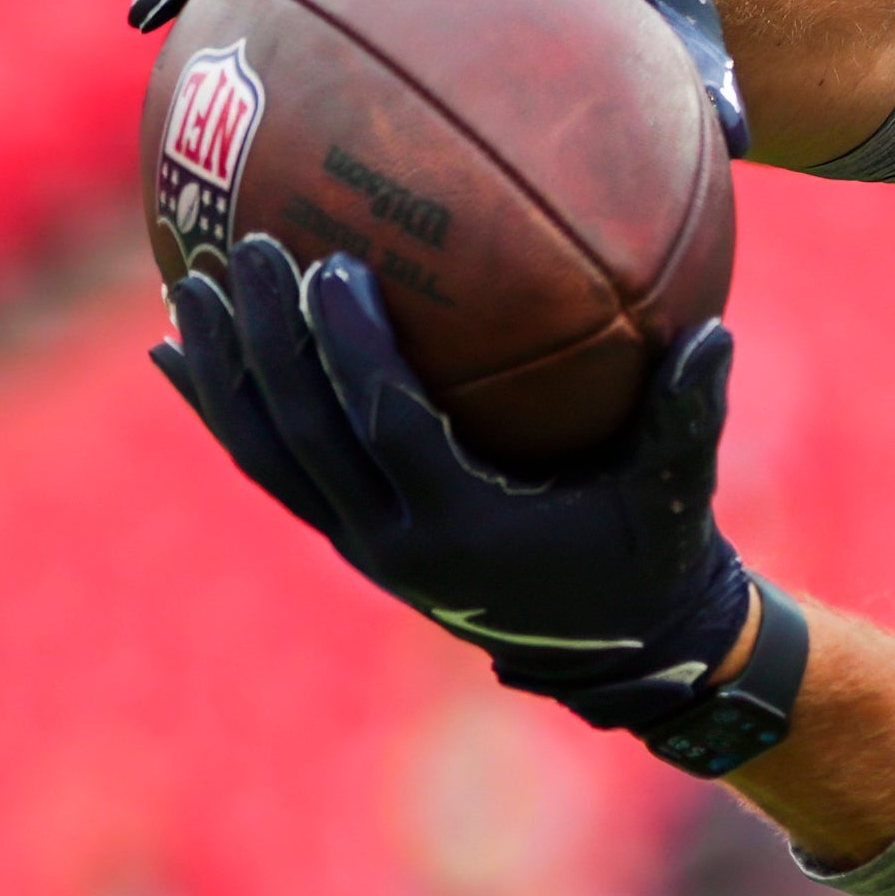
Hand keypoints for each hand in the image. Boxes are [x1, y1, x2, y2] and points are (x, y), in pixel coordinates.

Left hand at [154, 234, 753, 731]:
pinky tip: (178, 354)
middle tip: (252, 248)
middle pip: (306, 436)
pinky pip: (271, 469)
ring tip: (187, 286)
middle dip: (270, 341)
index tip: (335, 266)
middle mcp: (394, 543)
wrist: (615, 647)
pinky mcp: (351, 538)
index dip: (353, 351)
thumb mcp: (679, 492)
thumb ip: (690, 414)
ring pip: (269, 456)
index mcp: (464, 528)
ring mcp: (363, 546)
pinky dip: (224, 412)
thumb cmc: (652, 554)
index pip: (386, 427)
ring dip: (225, 374)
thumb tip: (716, 332)